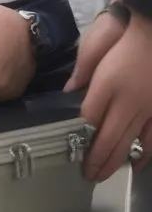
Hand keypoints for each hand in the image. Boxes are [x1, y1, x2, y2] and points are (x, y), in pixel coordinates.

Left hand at [71, 10, 151, 182]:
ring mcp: (149, 109)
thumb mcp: (94, 48)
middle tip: (89, 176)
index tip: (76, 155)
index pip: (91, 120)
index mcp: (108, 86)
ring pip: (134, 144)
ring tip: (106, 174)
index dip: (83, 142)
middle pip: (111, 139)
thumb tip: (68, 91)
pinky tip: (138, 163)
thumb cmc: (123, 35)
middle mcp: (129, 103)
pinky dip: (146, 154)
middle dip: (99, 161)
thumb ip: (81, 72)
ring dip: (119, 162)